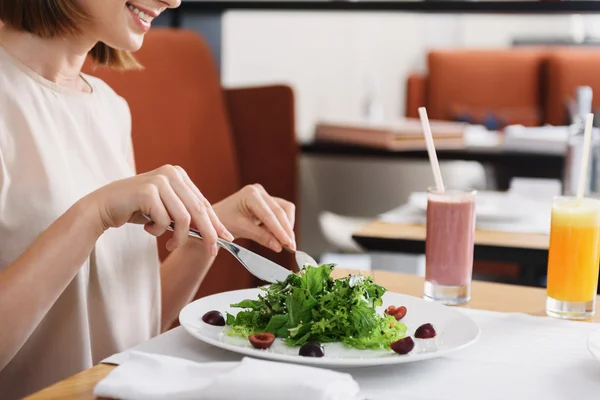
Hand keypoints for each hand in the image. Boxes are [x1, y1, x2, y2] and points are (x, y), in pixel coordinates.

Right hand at [83, 165, 233, 255]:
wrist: (102, 207)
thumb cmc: (136, 210)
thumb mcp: (166, 210)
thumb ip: (187, 215)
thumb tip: (215, 233)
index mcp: (178, 174)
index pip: (203, 203)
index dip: (216, 222)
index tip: (227, 238)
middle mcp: (171, 173)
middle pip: (198, 210)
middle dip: (208, 234)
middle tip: (212, 251)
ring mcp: (159, 180)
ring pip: (184, 218)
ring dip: (178, 237)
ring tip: (169, 244)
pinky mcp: (148, 191)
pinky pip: (164, 221)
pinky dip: (158, 231)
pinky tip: (148, 228)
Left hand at [212, 184, 295, 252]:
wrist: (217, 218)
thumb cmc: (224, 221)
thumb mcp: (241, 229)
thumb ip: (261, 237)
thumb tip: (279, 246)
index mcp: (250, 194)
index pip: (269, 215)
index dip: (280, 230)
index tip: (288, 243)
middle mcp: (259, 192)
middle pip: (281, 211)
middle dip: (286, 230)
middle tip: (291, 247)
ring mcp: (264, 196)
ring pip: (285, 211)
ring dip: (286, 228)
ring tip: (283, 243)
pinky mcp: (268, 203)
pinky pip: (281, 214)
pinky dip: (281, 226)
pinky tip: (277, 237)